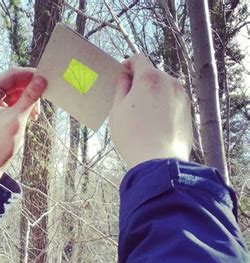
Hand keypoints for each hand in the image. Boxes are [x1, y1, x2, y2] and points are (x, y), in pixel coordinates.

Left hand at [0, 67, 46, 180]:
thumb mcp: (16, 119)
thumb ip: (29, 98)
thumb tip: (41, 80)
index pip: (12, 74)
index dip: (30, 75)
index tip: (46, 80)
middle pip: (13, 84)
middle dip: (29, 91)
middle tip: (41, 104)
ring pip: (13, 95)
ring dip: (26, 101)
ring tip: (35, 115)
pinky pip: (10, 105)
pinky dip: (21, 109)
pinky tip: (28, 118)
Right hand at [109, 54, 192, 168]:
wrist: (158, 160)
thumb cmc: (133, 136)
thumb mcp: (117, 110)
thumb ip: (121, 88)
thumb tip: (125, 76)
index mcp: (150, 78)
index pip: (138, 59)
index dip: (127, 66)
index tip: (121, 79)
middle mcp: (170, 82)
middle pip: (151, 75)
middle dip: (139, 85)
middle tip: (128, 105)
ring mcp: (182, 97)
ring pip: (163, 89)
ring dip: (152, 97)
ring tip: (142, 120)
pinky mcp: (188, 111)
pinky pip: (172, 103)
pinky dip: (162, 109)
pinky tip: (154, 127)